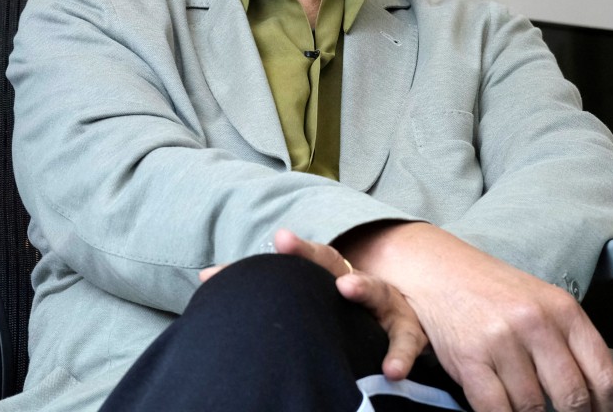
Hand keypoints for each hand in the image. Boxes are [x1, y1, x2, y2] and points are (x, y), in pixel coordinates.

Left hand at [199, 229, 427, 380]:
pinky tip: (391, 370)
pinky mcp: (406, 331)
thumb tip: (206, 278)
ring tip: (346, 287)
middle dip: (308, 252)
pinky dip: (399, 355)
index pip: (301, 260)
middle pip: (331, 262)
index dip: (283, 252)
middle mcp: (354, 281)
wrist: (400, 327)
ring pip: (376, 290)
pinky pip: (406, 341)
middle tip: (282, 241)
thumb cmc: (344, 314)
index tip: (267, 242)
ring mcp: (384, 303)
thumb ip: (268, 292)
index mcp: (327, 275)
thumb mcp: (313, 299)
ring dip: (363, 287)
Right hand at [339, 223, 612, 411]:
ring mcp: (501, 341)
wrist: (436, 268)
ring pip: (533, 407)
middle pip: (572, 397)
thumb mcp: (540, 303)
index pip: (603, 376)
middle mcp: (535, 323)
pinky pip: (496, 408)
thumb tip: (590, 394)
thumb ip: (567, 343)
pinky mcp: (469, 357)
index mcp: (563, 310)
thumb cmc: (489, 288)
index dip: (607, 410)